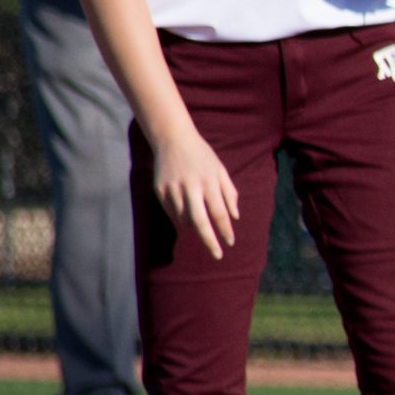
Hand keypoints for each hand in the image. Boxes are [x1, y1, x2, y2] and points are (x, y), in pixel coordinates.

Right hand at [152, 125, 238, 258]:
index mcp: (208, 182)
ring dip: (195, 228)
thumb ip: (229, 193)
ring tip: (202, 226)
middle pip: (200, 221)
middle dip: (209, 241)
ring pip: (184, 220)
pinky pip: (172, 213)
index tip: (230, 243)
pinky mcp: (159, 191)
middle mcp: (190, 187)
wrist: (172, 139)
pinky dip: (181, 219)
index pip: (219, 212)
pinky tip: (187, 216)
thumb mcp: (220, 170)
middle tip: (218, 255)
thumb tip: (235, 217)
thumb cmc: (202, 156)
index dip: (225, 230)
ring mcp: (172, 190)